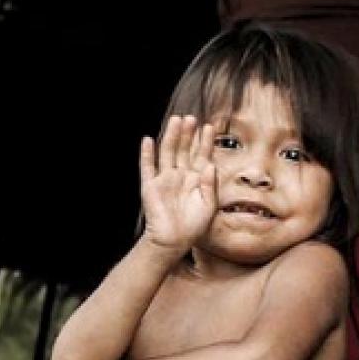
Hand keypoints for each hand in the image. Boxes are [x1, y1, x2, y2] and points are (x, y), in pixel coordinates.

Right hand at [139, 117, 218, 255]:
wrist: (173, 242)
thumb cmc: (194, 226)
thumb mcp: (209, 205)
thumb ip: (210, 185)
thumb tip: (211, 165)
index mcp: (197, 179)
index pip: (202, 155)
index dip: (205, 142)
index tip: (210, 127)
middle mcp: (181, 175)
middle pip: (184, 150)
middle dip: (188, 134)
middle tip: (192, 118)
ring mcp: (165, 179)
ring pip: (168, 153)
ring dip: (171, 137)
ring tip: (175, 120)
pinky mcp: (150, 186)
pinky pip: (147, 167)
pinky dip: (147, 154)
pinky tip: (148, 140)